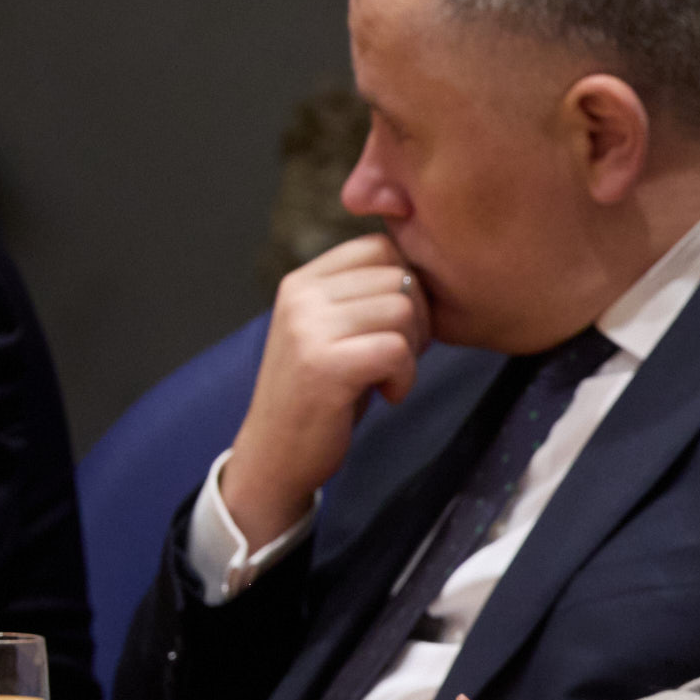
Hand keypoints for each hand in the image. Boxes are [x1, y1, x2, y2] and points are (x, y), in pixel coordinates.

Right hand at [222, 233, 430, 549]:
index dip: (408, 284)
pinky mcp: (323, 364)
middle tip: (397, 356)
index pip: (382, 246)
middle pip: (400, 278)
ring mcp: (308, 328)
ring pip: (403, 310)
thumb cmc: (322, 391)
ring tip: (387, 375)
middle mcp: (301, 296)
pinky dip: (405, 377)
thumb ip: (363, 293)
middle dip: (418, 319)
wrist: (277, 453)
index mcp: (304, 281)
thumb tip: (422, 264)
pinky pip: (396, 349)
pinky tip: (387, 393)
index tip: (396, 324)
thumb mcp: (334, 328)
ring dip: (412, 349)